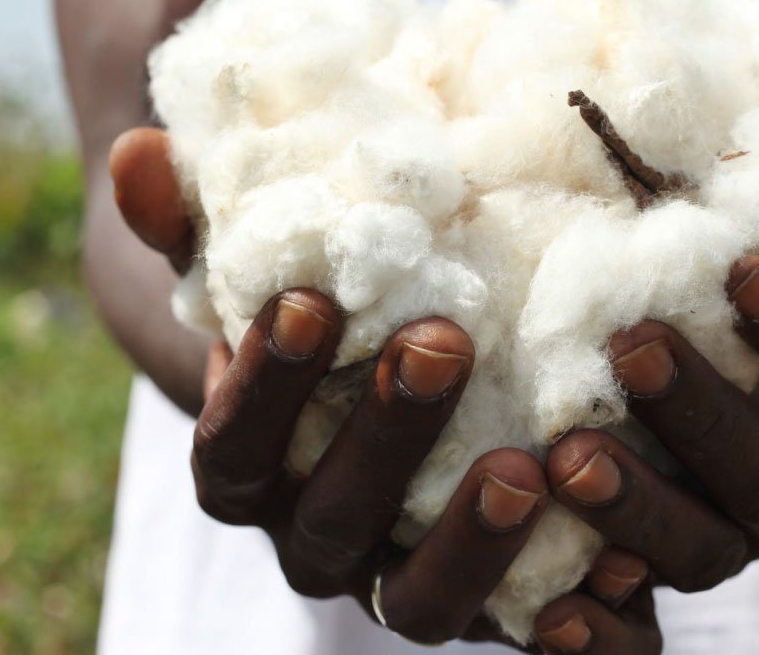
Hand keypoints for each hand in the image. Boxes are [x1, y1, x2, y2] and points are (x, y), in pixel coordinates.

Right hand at [110, 128, 664, 651]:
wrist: (365, 398)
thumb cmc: (311, 324)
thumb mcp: (252, 271)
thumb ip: (195, 226)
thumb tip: (137, 152)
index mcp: (247, 473)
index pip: (235, 446)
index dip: (265, 383)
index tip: (310, 298)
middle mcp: (312, 539)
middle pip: (332, 520)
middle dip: (383, 437)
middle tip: (444, 340)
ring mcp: (398, 579)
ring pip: (420, 601)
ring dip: (470, 543)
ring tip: (529, 466)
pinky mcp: (483, 599)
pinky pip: (521, 628)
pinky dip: (565, 616)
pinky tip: (621, 564)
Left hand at [544, 122, 758, 591]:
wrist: (749, 416)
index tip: (745, 265)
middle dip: (704, 414)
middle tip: (633, 346)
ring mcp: (725, 546)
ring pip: (699, 551)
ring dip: (638, 509)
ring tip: (567, 456)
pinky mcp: (654, 583)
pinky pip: (638, 625)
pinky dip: (599, 623)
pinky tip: (545, 606)